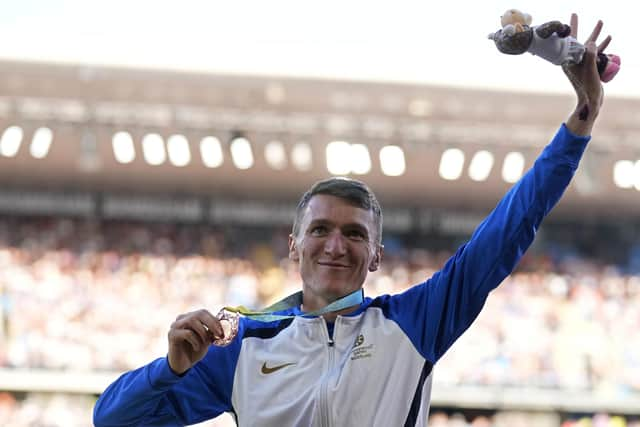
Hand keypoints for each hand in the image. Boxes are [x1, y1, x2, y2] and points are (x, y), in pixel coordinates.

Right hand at [167, 309, 223, 374]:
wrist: (182, 365)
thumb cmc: (194, 351)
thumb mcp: (206, 340)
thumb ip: (212, 332)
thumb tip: (222, 327)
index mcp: (190, 317)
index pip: (203, 312)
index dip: (214, 320)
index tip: (222, 331)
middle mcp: (182, 319)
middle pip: (198, 314)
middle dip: (211, 323)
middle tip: (219, 334)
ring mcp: (175, 325)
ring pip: (192, 321)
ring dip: (203, 333)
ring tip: (206, 343)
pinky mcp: (172, 334)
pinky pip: (187, 333)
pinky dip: (196, 341)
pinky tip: (197, 348)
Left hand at [563, 14, 610, 134]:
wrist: (591, 102)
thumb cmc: (588, 88)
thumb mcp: (589, 70)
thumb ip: (590, 56)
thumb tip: (591, 42)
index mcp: (569, 61)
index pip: (569, 41)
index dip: (570, 27)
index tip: (570, 16)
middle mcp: (573, 61)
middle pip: (576, 40)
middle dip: (578, 26)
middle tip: (575, 14)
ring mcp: (581, 64)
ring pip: (588, 45)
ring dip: (595, 34)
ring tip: (600, 22)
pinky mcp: (589, 67)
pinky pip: (596, 53)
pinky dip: (601, 46)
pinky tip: (608, 38)